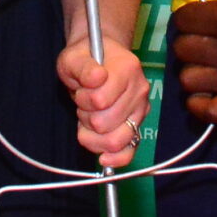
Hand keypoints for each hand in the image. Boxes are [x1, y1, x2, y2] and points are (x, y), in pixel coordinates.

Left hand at [60, 39, 151, 168]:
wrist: (100, 60)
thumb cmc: (86, 59)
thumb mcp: (75, 58)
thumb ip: (83, 67)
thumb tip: (97, 78)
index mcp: (127, 68)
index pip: (100, 100)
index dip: (83, 99)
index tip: (82, 88)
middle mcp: (139, 89)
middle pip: (104, 123)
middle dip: (86, 117)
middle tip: (84, 103)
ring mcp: (141, 109)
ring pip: (115, 141)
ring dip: (94, 135)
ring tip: (90, 118)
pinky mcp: (138, 125)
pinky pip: (129, 151)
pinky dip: (115, 158)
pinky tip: (103, 157)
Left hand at [159, 0, 216, 123]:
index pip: (182, 20)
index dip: (188, 13)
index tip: (202, 12)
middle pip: (183, 50)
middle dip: (189, 37)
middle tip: (205, 32)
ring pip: (190, 81)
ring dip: (192, 66)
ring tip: (207, 56)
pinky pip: (211, 113)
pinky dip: (201, 103)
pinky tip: (207, 85)